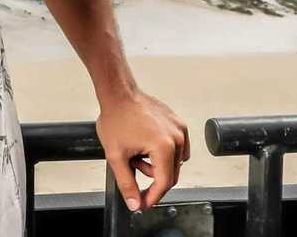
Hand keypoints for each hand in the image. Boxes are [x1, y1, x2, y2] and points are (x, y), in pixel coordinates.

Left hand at [96, 91, 189, 211]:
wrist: (119, 94)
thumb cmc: (116, 117)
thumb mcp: (116, 156)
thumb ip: (126, 183)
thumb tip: (135, 203)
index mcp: (163, 147)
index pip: (163, 183)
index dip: (152, 197)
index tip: (144, 203)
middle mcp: (177, 138)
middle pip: (172, 174)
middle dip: (152, 177)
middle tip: (133, 166)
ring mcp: (180, 129)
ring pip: (175, 162)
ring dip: (158, 164)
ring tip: (137, 152)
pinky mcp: (179, 124)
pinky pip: (178, 148)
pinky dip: (164, 152)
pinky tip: (147, 145)